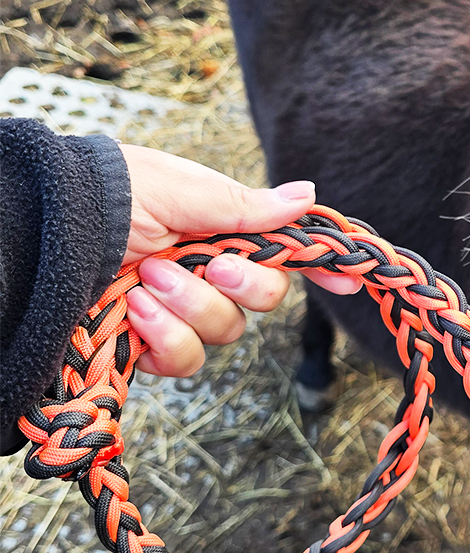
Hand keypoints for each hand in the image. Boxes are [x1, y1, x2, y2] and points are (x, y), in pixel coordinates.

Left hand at [118, 144, 361, 378]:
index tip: (347, 280)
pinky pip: (183, 361)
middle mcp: (203, 273)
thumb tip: (308, 193)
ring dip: (191, 308)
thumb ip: (248, 206)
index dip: (316, 267)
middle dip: (244, 285)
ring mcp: (175, 312)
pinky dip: (164, 337)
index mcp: (217, 231)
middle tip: (211, 265)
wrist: (39, 230)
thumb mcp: (184, 191)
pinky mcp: (146, 347)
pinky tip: (134, 311)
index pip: (280, 252)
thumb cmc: (109, 195)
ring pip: (225, 333)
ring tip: (148, 280)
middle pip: (263, 301)